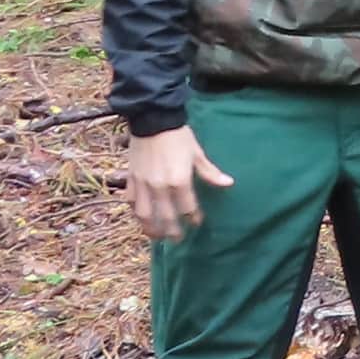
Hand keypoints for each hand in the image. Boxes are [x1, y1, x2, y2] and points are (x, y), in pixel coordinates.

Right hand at [126, 125, 232, 239]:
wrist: (153, 120)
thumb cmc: (179, 136)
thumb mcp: (197, 154)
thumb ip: (210, 172)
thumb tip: (228, 184)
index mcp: (179, 181)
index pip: (187, 209)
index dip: (193, 218)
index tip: (197, 222)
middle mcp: (159, 187)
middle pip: (166, 217)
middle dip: (173, 231)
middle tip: (178, 238)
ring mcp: (143, 185)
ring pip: (145, 215)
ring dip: (151, 228)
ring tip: (158, 236)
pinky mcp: (131, 179)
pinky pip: (131, 202)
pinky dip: (136, 213)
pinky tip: (141, 219)